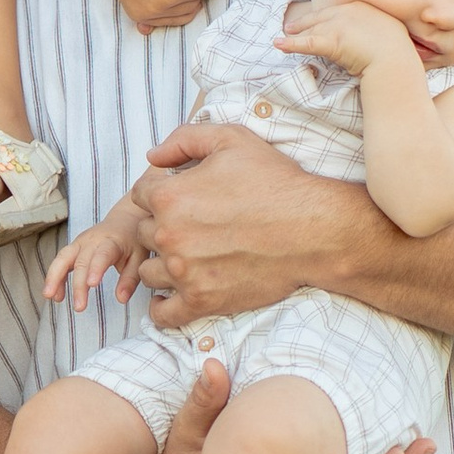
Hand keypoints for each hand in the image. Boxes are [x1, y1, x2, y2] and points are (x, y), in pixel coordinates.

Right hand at [43, 215, 144, 309]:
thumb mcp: (139, 258)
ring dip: (54, 277)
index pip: (102, 254)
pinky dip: (55, 277)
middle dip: (78, 285)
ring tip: (50, 297)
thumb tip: (121, 299)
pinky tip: (55, 295)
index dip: (96, 268)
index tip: (92, 284)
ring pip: (63, 257)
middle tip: (79, 307)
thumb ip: (130, 279)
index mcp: (112, 241)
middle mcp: (92, 240)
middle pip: (81, 261)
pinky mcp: (73, 248)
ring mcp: (80, 242)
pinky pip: (60, 261)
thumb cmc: (132, 241)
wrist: (124, 219)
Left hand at [130, 121, 373, 328]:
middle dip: (161, 228)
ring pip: (148, 272)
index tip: (181, 200)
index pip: (141, 195)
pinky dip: (162, 307)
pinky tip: (172, 296)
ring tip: (186, 259)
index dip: (159, 194)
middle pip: (143, 234)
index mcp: (170, 196)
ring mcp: (183, 272)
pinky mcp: (201, 301)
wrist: (313, 230)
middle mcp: (169, 235)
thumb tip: (152, 156)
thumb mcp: (232, 139)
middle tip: (191, 228)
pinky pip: (162, 314)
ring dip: (162, 265)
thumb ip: (185, 139)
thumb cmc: (276, 182)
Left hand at [280, 0, 425, 91]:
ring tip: (282, 38)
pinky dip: (291, 44)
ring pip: (312, 29)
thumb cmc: (397, 54)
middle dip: (304, 22)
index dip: (323, 16)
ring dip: (295, 34)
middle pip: (321, 17)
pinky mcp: (332, 40)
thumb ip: (376, 31)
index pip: (337, 11)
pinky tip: (279, 45)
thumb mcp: (388, 34)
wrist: (396, 61)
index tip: (315, 20)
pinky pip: (307, 42)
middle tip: (291, 26)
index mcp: (363, 7)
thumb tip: (371, 39)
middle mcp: (350, 11)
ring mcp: (340, 24)